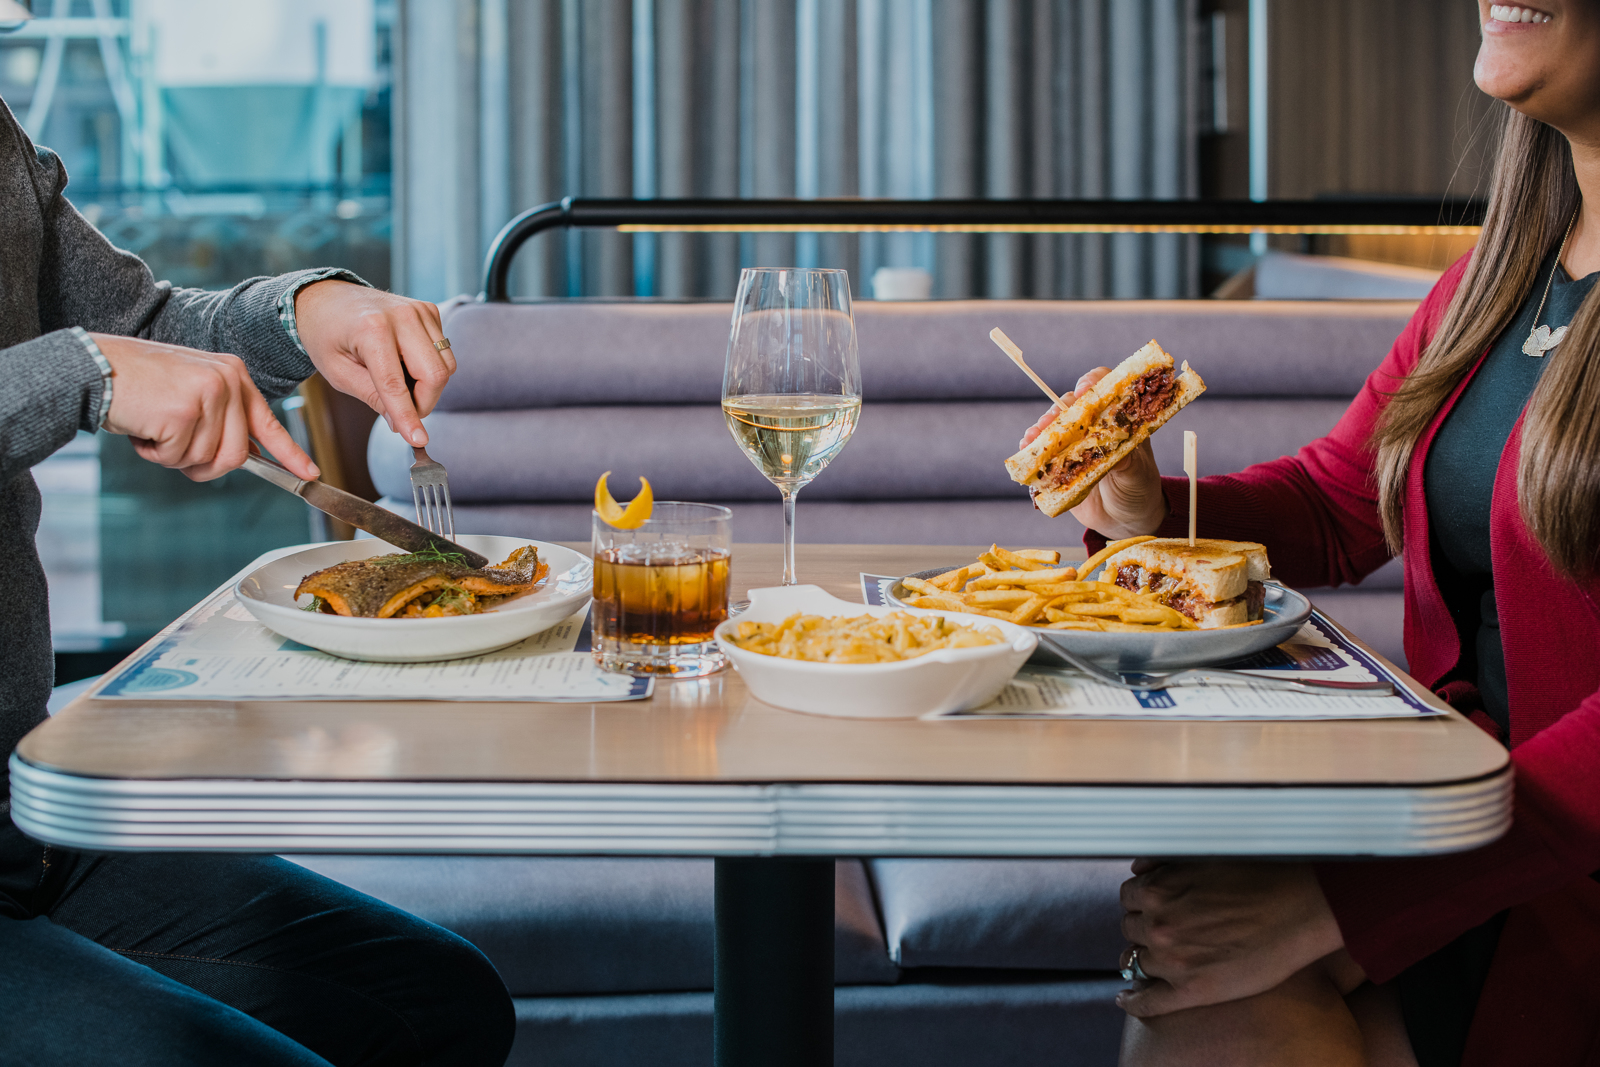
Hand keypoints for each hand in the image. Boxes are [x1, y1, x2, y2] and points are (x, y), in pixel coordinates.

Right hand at [95, 334, 317, 481]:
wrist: (92, 365)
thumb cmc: (137, 383)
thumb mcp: (191, 391)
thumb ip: (221, 418)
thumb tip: (245, 454)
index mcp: (233, 374)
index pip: (269, 423)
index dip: (290, 454)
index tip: (310, 474)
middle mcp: (227, 381)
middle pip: (236, 456)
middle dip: (203, 465)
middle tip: (173, 448)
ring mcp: (208, 395)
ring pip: (207, 459)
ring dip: (175, 457)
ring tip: (155, 428)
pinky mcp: (185, 412)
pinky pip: (178, 457)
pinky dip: (155, 453)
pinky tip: (144, 426)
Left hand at [293, 280, 454, 446]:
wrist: (327, 299)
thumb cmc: (327, 335)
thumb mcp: (338, 373)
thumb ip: (372, 397)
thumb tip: (401, 423)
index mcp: (372, 329)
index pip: (396, 383)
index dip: (408, 416)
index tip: (419, 440)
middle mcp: (402, 316)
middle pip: (434, 375)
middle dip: (423, 403)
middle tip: (401, 412)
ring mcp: (419, 310)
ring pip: (446, 366)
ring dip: (428, 387)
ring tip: (400, 384)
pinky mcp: (429, 311)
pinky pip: (444, 353)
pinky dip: (429, 368)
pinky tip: (405, 364)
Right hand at [1018, 368, 1167, 538]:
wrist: (1126, 520)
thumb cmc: (1139, 489)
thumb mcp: (1137, 473)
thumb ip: (1126, 458)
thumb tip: (1110, 444)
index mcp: (1118, 419)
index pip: (1104, 388)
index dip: (1092, 384)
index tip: (1084, 391)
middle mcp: (1093, 427)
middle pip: (1071, 405)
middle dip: (1058, 410)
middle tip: (1051, 421)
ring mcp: (1074, 445)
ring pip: (1053, 427)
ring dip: (1040, 429)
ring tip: (1032, 438)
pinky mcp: (1059, 465)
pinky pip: (1041, 452)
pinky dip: (1031, 450)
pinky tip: (1025, 450)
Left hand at [1117, 860, 1350, 1016]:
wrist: (1300, 909)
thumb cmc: (1261, 879)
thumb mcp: (1202, 858)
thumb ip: (1164, 864)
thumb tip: (1139, 868)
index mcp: (1158, 891)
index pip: (1130, 897)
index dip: (1143, 901)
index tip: (1153, 906)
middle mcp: (1158, 925)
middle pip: (1131, 929)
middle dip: (1144, 928)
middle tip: (1166, 930)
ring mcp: (1173, 960)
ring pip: (1137, 962)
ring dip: (1145, 958)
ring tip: (1159, 958)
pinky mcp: (1192, 991)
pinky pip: (1148, 1003)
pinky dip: (1134, 1002)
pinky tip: (1127, 1000)